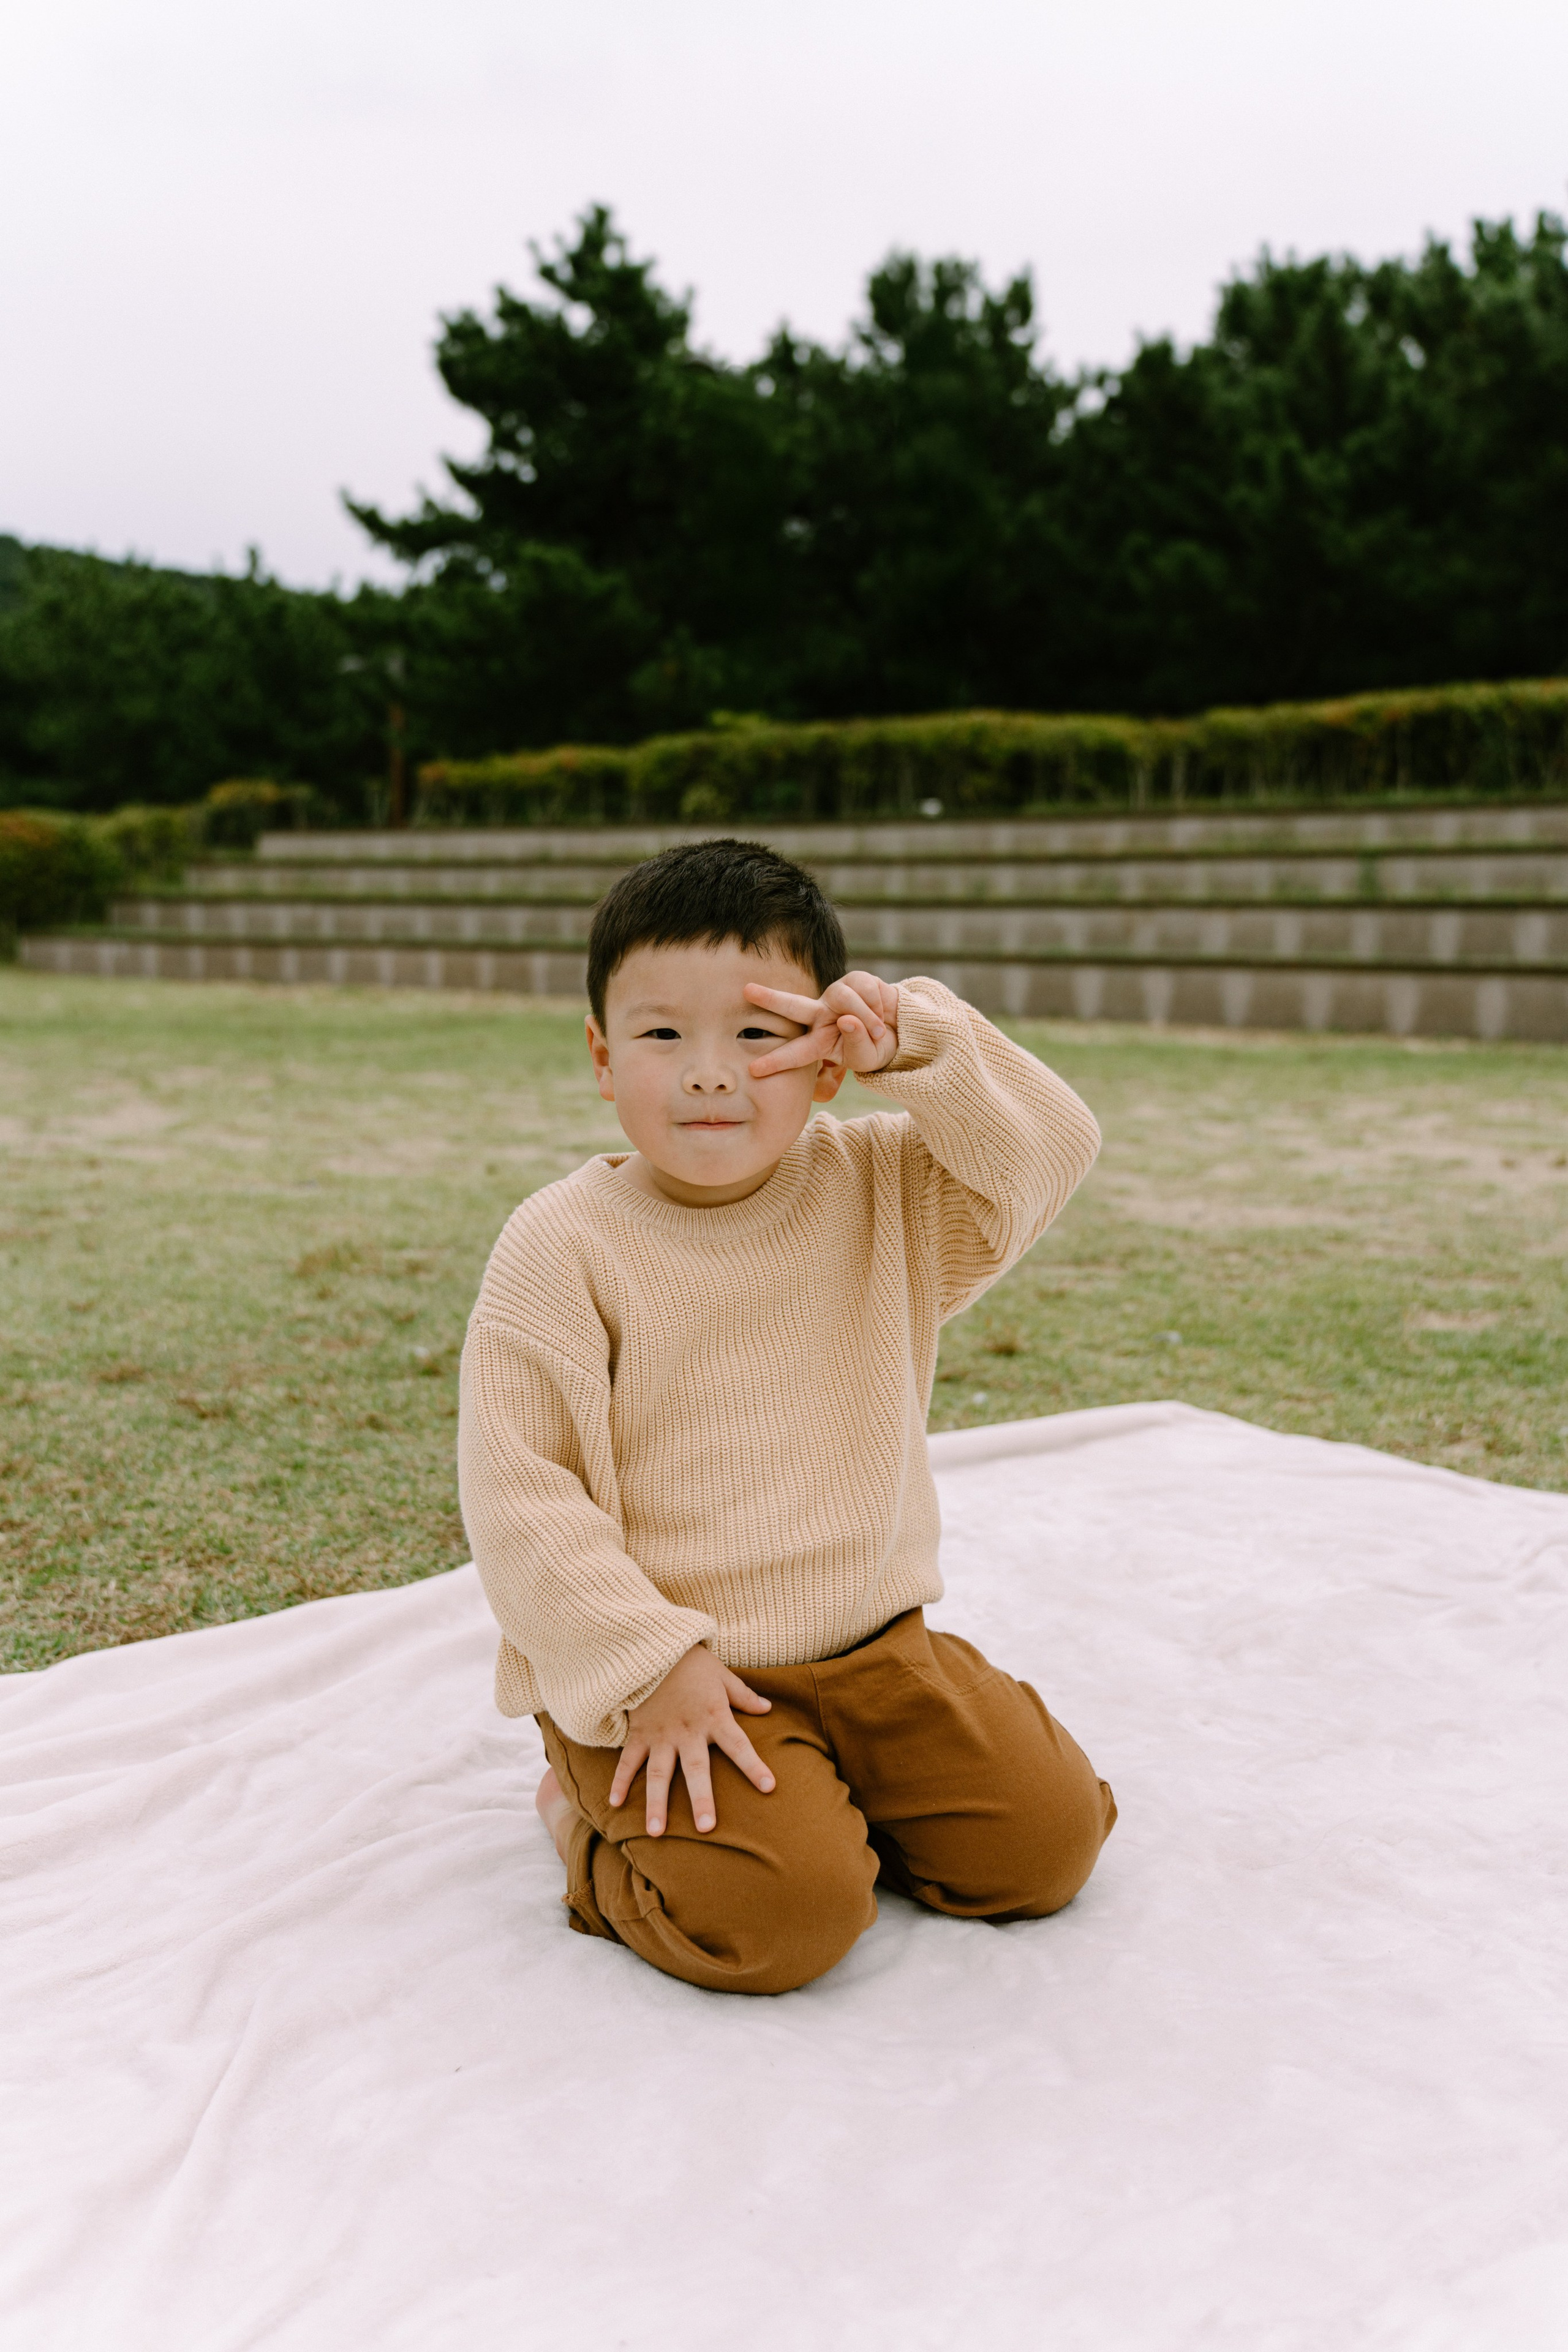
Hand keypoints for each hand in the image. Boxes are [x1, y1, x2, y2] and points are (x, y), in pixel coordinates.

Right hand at [609, 1645, 773, 1835]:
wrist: (653, 1644)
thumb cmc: (691, 1661)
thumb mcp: (722, 1675)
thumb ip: (744, 1696)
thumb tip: (768, 1709)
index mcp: (714, 1716)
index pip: (739, 1745)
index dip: (754, 1766)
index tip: (769, 1787)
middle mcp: (688, 1731)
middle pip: (696, 1769)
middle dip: (701, 1799)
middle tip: (705, 1828)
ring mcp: (660, 1734)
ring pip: (658, 1774)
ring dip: (656, 1803)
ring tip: (655, 1832)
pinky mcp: (638, 1732)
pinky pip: (627, 1761)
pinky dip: (619, 1781)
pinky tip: (614, 1804)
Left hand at [742, 972, 900, 1077]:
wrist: (901, 1029)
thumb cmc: (876, 1048)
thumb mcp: (867, 1057)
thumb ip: (857, 1043)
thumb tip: (847, 1020)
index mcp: (819, 1041)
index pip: (795, 1052)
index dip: (776, 1060)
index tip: (753, 1070)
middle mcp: (821, 1016)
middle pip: (792, 1005)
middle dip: (770, 998)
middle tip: (746, 990)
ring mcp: (836, 996)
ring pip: (843, 998)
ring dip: (866, 1017)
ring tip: (880, 1031)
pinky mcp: (855, 979)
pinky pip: (865, 990)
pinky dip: (878, 1006)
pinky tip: (883, 1013)